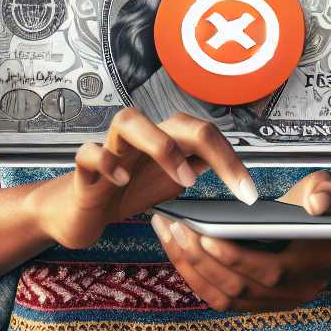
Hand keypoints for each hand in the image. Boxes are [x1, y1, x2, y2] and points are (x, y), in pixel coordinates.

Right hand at [26, 108, 257, 249]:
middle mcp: (141, 139)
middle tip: (228, 183)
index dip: (232, 160)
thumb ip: (199, 166)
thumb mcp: (171, 181)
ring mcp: (111, 149)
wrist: (82, 211)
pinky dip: (106, 161)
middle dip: (208, 145)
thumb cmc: (126, 189)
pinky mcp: (84, 168)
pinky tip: (121, 180)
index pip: (205, 136)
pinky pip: (89, 152)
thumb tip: (238, 166)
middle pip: (176, 120)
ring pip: (128, 120)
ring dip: (159, 145)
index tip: (248, 193)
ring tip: (180, 177)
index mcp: (165, 141)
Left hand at [153, 171, 330, 311]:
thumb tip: (317, 205)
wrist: (319, 229)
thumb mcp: (327, 189)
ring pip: (225, 297)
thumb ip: (326, 191)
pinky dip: (195, 276)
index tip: (206, 234)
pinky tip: (176, 248)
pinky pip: (219, 298)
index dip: (236, 258)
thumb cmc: (316, 206)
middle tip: (178, 228)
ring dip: (192, 268)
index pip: (272, 272)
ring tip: (171, 233)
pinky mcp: (256, 303)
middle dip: (203, 260)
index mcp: (316, 263)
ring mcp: (276, 302)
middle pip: (241, 287)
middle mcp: (298, 290)